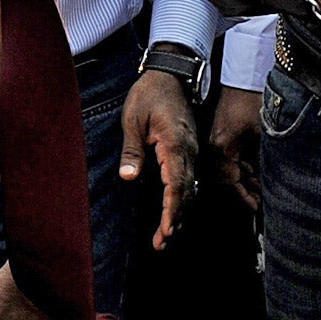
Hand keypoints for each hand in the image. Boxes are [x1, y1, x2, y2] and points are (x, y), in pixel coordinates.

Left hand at [121, 67, 198, 248]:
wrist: (170, 75)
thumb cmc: (148, 95)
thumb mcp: (133, 120)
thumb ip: (132, 150)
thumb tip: (129, 178)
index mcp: (175, 143)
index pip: (176, 184)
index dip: (172, 209)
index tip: (166, 230)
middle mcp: (188, 150)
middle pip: (186, 192)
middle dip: (175, 220)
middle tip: (160, 244)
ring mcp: (191, 150)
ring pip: (189, 188)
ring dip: (178, 213)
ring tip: (164, 237)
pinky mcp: (188, 150)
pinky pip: (187, 179)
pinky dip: (181, 199)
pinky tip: (173, 214)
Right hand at [211, 87, 262, 209]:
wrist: (244, 74)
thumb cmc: (252, 99)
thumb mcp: (263, 132)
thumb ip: (262, 160)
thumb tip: (268, 183)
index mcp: (221, 148)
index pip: (230, 182)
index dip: (245, 197)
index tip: (257, 207)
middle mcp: (214, 147)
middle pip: (228, 179)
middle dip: (245, 191)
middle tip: (260, 200)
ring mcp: (216, 141)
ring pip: (229, 170)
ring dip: (244, 181)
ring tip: (260, 189)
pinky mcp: (221, 136)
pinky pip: (230, 159)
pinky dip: (242, 168)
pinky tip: (255, 172)